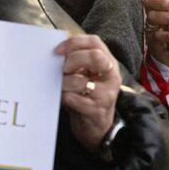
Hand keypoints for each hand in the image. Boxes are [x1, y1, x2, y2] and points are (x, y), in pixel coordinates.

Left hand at [56, 34, 119, 151]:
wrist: (97, 127)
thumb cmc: (87, 96)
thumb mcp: (86, 75)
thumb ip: (76, 61)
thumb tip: (57, 51)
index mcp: (108, 62)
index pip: (95, 42)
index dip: (74, 43)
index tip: (58, 51)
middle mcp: (111, 76)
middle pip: (95, 57)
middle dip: (73, 60)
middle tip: (63, 69)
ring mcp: (107, 94)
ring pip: (80, 81)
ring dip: (63, 84)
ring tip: (61, 88)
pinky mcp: (97, 110)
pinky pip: (73, 99)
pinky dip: (64, 98)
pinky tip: (64, 100)